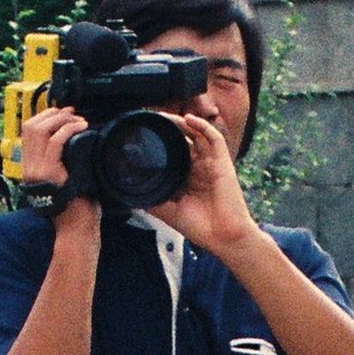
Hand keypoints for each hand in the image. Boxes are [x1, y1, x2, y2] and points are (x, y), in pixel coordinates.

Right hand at [13, 104, 81, 202]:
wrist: (74, 226)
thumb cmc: (75, 205)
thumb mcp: (64, 179)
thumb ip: (61, 161)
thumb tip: (72, 139)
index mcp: (29, 167)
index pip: (27, 132)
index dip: (45, 117)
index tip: (63, 113)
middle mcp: (28, 167)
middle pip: (30, 126)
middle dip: (52, 114)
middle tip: (72, 113)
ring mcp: (36, 169)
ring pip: (40, 130)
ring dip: (61, 120)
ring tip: (78, 120)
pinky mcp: (48, 172)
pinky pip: (55, 141)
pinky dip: (69, 129)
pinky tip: (81, 127)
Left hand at [147, 104, 260, 263]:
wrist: (224, 238)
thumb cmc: (200, 227)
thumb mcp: (168, 212)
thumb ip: (152, 200)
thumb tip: (129, 193)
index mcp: (187, 177)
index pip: (173, 153)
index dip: (160, 142)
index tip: (143, 134)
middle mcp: (199, 167)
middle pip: (184, 140)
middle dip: (169, 128)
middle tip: (151, 119)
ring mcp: (211, 164)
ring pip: (197, 135)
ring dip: (182, 123)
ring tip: (165, 116)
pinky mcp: (222, 163)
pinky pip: (214, 138)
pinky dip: (202, 126)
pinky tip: (189, 118)